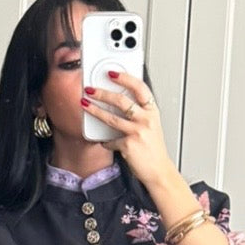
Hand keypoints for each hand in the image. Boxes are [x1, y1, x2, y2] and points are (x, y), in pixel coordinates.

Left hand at [81, 71, 173, 189]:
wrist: (159, 171)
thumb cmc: (154, 150)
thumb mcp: (151, 126)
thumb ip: (139, 113)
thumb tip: (120, 101)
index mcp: (152, 111)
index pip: (139, 87)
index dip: (125, 78)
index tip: (112, 73)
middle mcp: (146, 119)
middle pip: (121, 100)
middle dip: (102, 93)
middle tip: (90, 89)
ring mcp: (137, 132)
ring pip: (111, 117)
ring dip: (95, 110)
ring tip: (85, 104)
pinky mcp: (128, 145)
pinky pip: (111, 140)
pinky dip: (106, 142)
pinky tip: (104, 142)